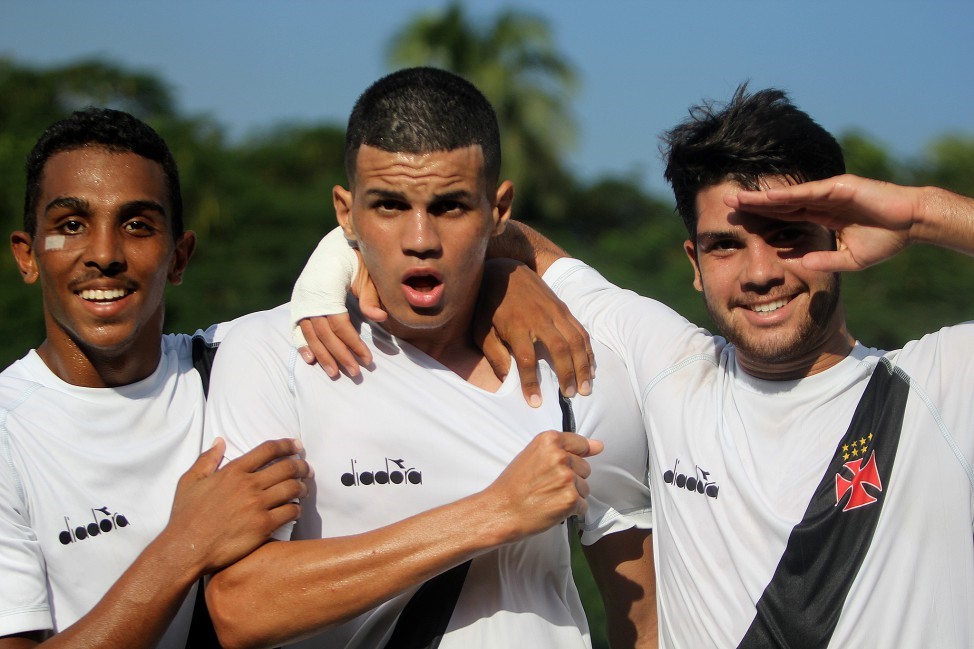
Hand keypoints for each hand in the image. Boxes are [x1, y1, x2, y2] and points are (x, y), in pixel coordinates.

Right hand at [163, 438, 309, 574]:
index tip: (296, 445)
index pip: (268, 450)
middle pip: (287, 467)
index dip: (287, 444)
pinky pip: (290, 512)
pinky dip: (297, 509)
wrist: (185, 549)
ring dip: (302, 487)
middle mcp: (248, 485)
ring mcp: (257, 505)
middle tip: (306, 468)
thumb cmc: (185, 517)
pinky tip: (295, 510)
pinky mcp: (263, 526)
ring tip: (304, 489)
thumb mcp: (190, 481)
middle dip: (301, 465)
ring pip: (292, 488)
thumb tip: (220, 441)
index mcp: (233, 471)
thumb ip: (206, 459)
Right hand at [296, 270, 385, 377]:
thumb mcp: (367, 275)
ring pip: (311, 334)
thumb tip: (380, 317)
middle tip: (355, 373)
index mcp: (327, 287)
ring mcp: (301, 300)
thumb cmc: (355, 261)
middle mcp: (310, 295)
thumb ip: (371, 297)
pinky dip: (303, 344)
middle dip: (340, 355)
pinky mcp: (299, 303)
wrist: (335, 247)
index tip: (367, 359)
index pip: (339, 323)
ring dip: (323, 355)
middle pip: (324, 333)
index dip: (353, 343)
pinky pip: (298, 328)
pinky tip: (310, 360)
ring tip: (335, 373)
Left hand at [476, 259, 593, 406]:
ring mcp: (555, 312)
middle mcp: (539, 319)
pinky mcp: (564, 309)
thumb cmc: (489, 305)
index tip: (536, 403)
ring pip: (576, 340)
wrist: (505, 271)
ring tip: (585, 388)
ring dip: (583, 366)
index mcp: (516, 326)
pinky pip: (581, 331)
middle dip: (566, 374)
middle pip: (559, 349)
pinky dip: (588, 351)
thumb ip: (494, 354)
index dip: (531, 383)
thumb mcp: (482, 330)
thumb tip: (506, 380)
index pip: (526, 360)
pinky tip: (589, 367)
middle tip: (569, 396)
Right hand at [484, 431, 602, 541]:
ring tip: (549, 497)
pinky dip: (570, 510)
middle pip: (585, 468)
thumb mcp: (533, 455)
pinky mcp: (570, 499)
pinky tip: (552, 508)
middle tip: (548, 485)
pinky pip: (582, 505)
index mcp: (549, 441)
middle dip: (572, 478)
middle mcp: (560, 457)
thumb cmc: (513, 485)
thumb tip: (599, 446)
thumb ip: (565, 448)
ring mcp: (567, 478)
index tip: (569, 464)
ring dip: (572, 495)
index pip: (580, 443)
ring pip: (585, 488)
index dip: (575, 456)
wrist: (501, 510)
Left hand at [728, 174, 922, 271]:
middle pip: (779, 203)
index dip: (761, 218)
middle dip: (753, 203)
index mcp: (820, 217)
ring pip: (787, 195)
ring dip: (762, 196)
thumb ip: (825, 262)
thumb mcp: (849, 259)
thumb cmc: (886, 240)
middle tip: (726, 204)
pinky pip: (808, 192)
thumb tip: (801, 266)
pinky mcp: (840, 187)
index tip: (738, 222)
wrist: (912, 225)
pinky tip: (766, 196)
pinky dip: (787, 194)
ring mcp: (828, 193)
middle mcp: (820, 202)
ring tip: (737, 198)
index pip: (783, 218)